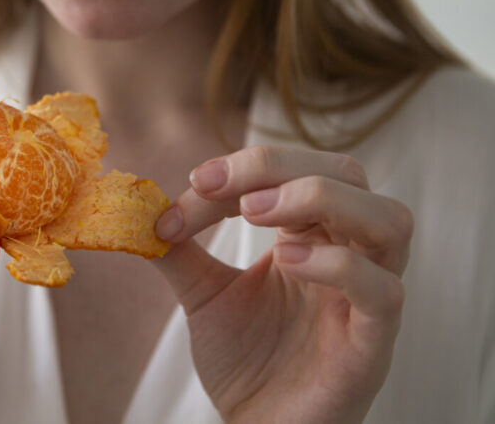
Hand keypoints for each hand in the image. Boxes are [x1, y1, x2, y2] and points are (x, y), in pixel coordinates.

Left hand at [153, 146, 411, 422]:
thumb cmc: (245, 360)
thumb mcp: (203, 293)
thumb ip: (179, 249)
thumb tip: (140, 208)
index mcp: (311, 235)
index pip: (293, 173)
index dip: (243, 168)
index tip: (193, 182)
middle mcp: (348, 254)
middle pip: (346, 175)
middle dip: (279, 167)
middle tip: (219, 186)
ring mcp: (366, 297)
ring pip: (388, 221)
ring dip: (320, 198)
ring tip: (256, 212)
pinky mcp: (373, 342)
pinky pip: (383, 291)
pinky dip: (339, 265)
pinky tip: (288, 262)